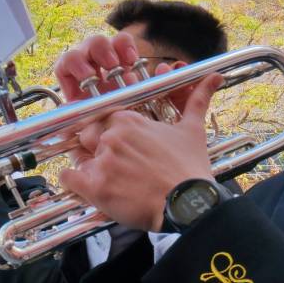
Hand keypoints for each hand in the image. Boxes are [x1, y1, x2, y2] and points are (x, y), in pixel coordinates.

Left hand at [56, 41, 222, 230]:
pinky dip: (72, 182)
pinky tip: (83, 186)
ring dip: (88, 167)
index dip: (109, 133)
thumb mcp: (192, 130)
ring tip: (107, 180)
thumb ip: (197, 101)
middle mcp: (111, 138)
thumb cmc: (190, 169)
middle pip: (88, 137)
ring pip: (79, 158)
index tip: (116, 144)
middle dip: (96, 148)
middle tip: (112, 164)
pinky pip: (68, 178)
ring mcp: (102, 162)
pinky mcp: (95, 187)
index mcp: (129, 121)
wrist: (188, 204)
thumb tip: (214, 78)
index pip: (105, 119)